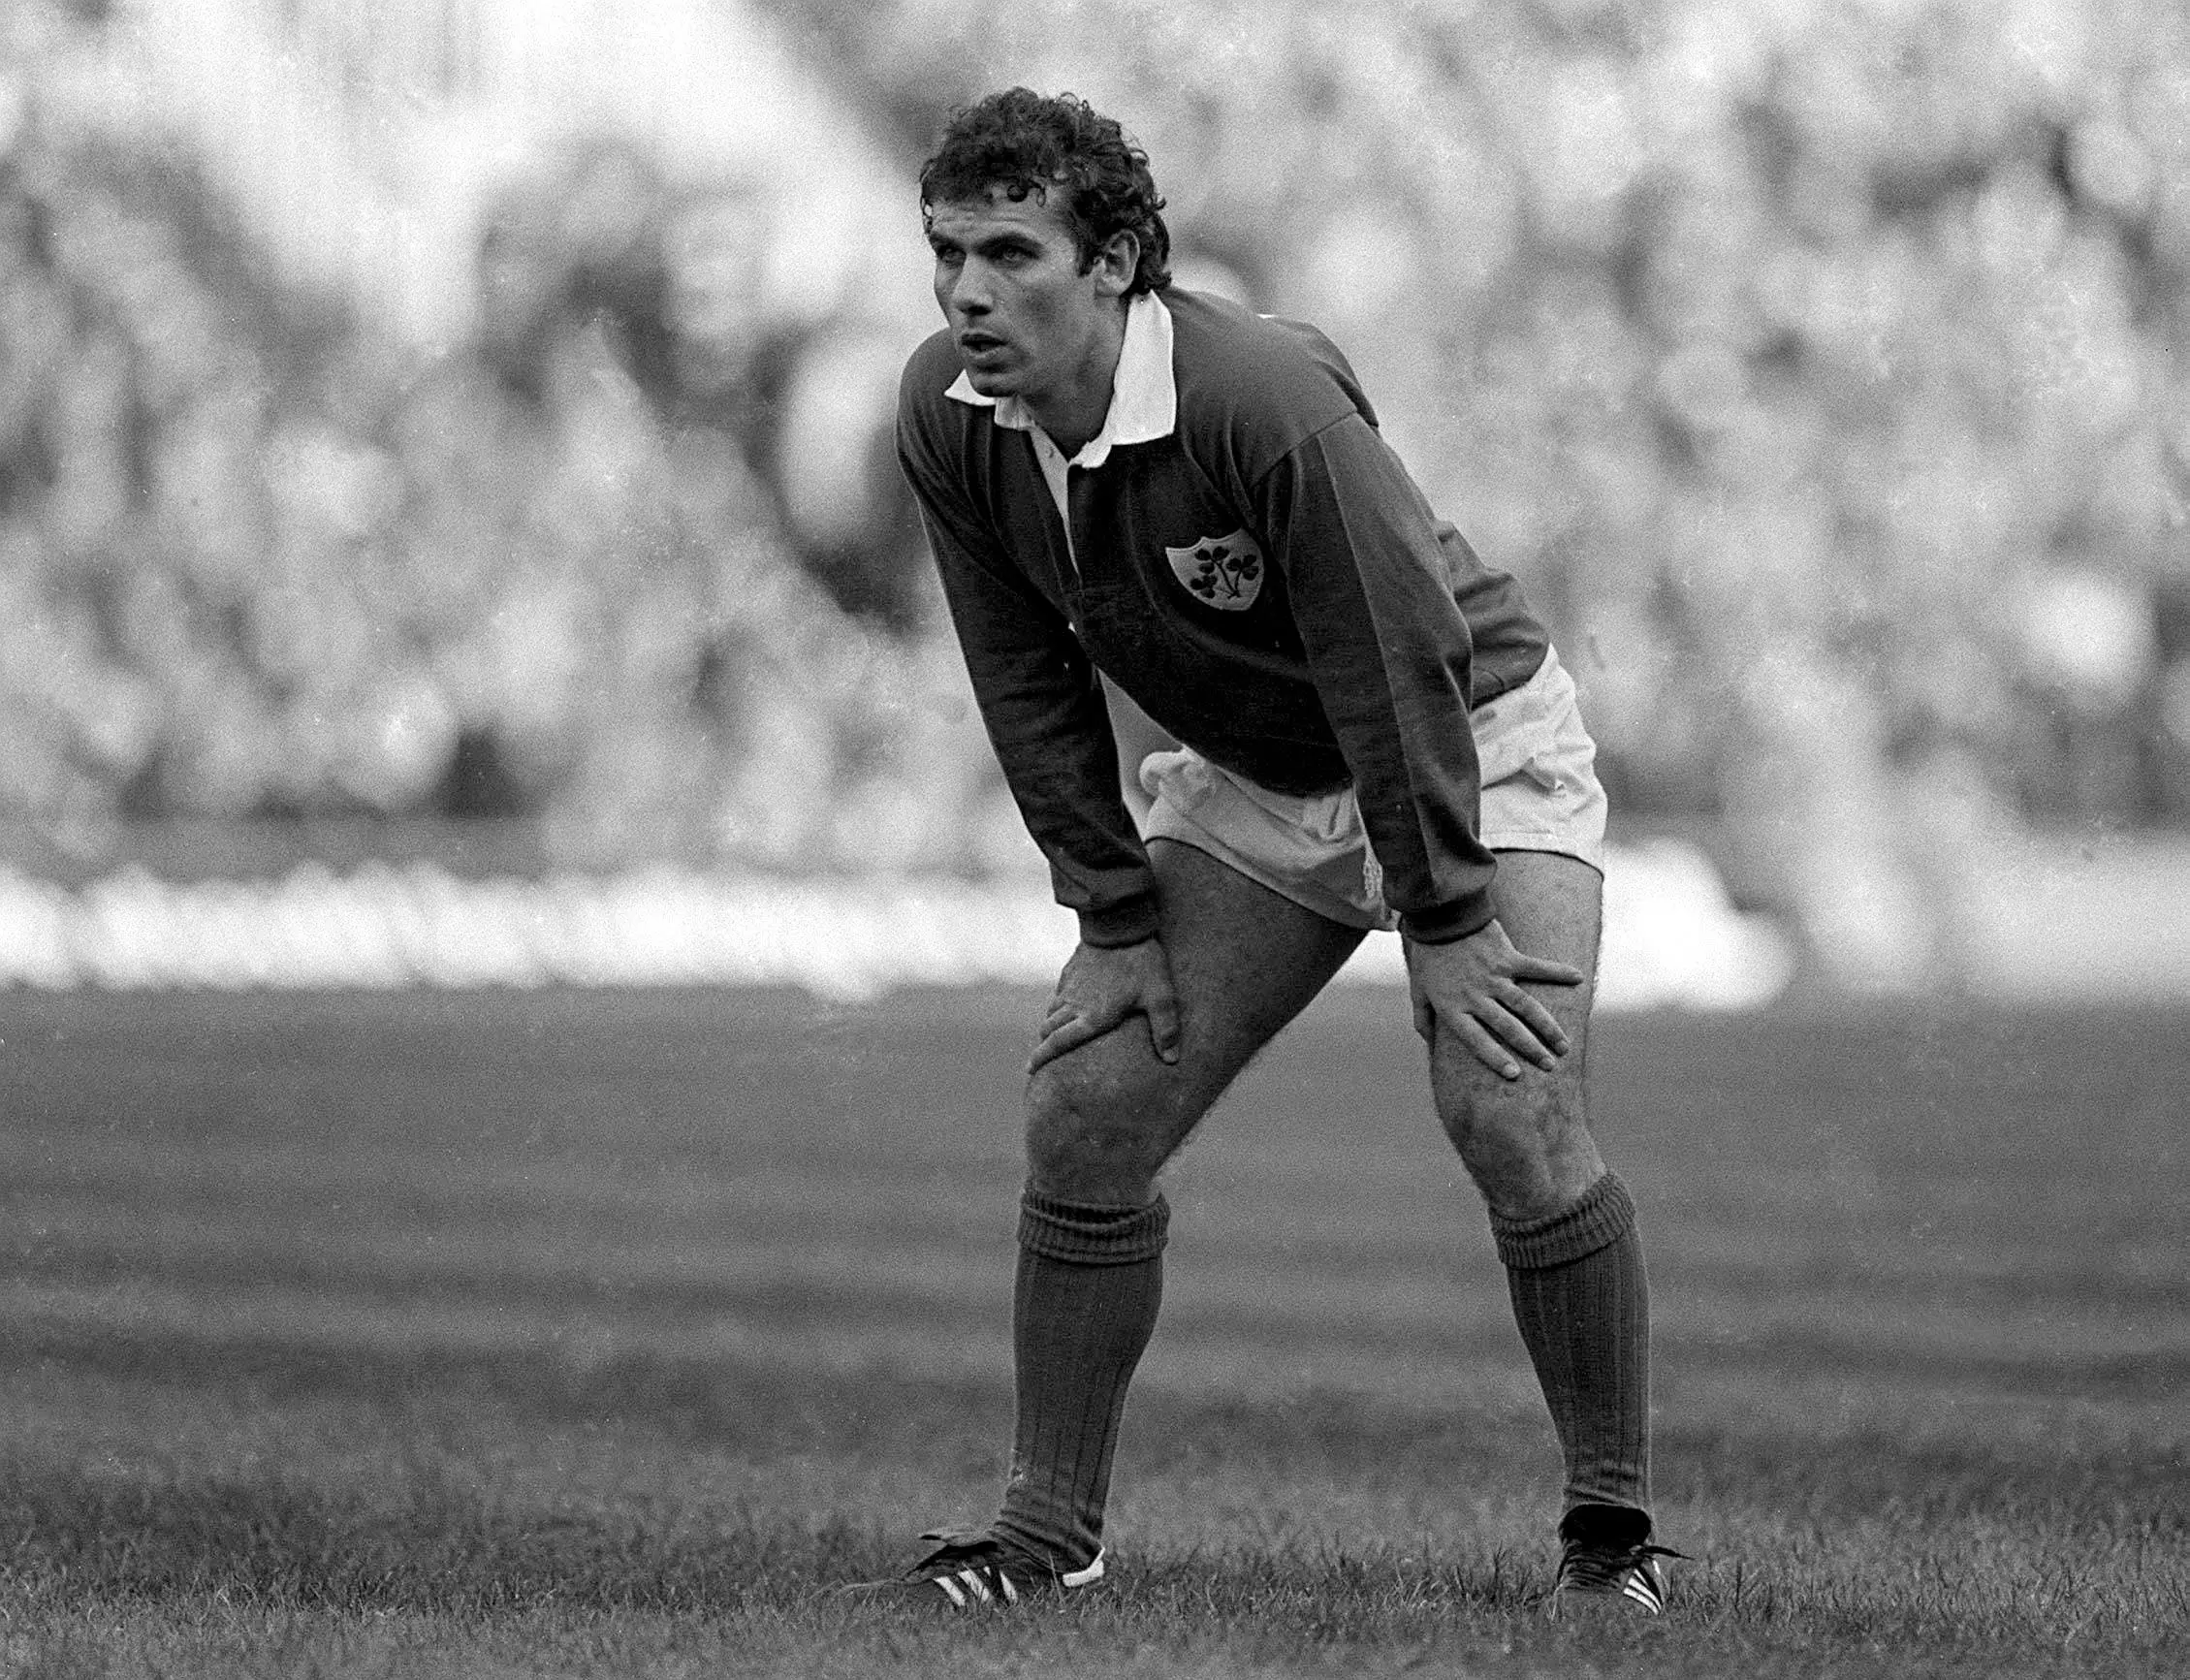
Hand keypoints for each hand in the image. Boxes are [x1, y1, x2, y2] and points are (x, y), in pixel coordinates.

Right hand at [1028, 936, 1182, 1073]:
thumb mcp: (1160, 997)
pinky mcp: (1072, 969)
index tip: (1029, 1070)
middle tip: (1043, 1056)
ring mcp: (1071, 985)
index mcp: (1092, 1017)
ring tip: (1056, 1034)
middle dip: (1044, 1045)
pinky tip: (1068, 1004)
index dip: (1041, 1058)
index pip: (1059, 1043)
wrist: (1120, 923)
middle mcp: (1075, 1005)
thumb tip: (1172, 1059)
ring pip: (1052, 1012)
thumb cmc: (1142, 963)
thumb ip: (1166, 1029)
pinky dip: (1058, 1004)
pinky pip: (1060, 992)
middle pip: (1050, 1030)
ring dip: (1051, 1025)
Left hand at [1405, 919, 1585, 1080]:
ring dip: (1548, 1028)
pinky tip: (1578, 979)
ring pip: (1526, 1008)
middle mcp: (1476, 996)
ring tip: (1563, 1046)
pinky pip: (1537, 967)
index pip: (1476, 1041)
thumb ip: (1423, 1019)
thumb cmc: (1428, 955)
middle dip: (1531, 1050)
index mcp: (1453, 1008)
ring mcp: (1494, 977)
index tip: (1515, 1075)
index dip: (1495, 1058)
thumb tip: (1428, 1045)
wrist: (1438, 915)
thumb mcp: (1418, 990)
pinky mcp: (1508, 957)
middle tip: (1549, 1066)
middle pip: (1508, 1028)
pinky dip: (1558, 972)